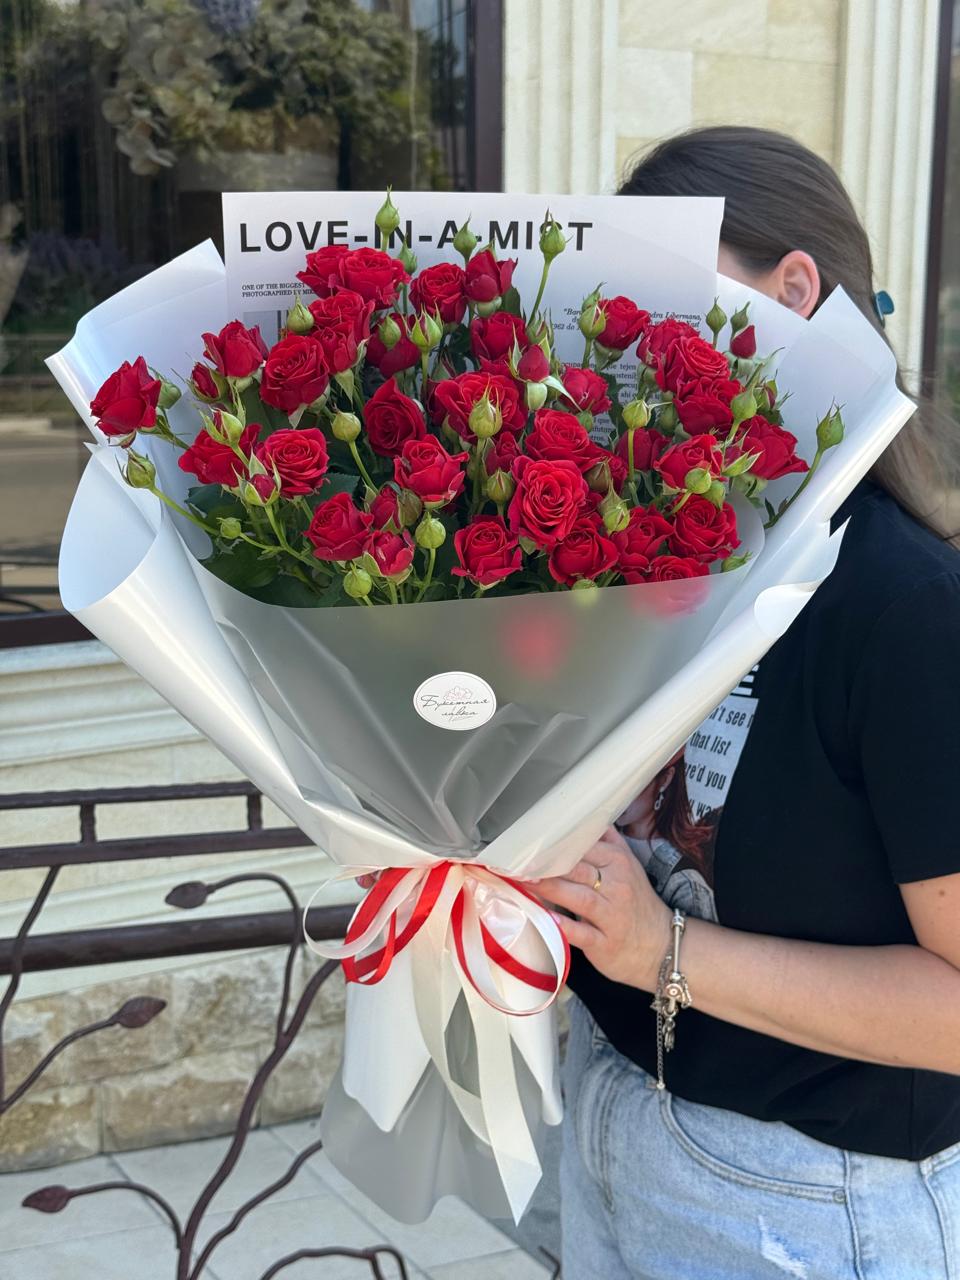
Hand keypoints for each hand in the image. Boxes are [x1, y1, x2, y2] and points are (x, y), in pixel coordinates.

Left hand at [535, 827, 672, 991]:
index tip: (530, 840)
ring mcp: (612, 915)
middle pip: (577, 868)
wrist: (664, 947)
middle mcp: (617, 885)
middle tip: (517, 859)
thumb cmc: (638, 905)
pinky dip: (564, 926)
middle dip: (546, 864)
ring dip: (549, 889)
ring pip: (578, 896)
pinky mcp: (606, 943)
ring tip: (523, 881)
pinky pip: (582, 933)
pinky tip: (546, 919)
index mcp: (619, 862)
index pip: (584, 846)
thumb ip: (606, 843)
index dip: (555, 843)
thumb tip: (582, 816)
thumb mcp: (628, 866)